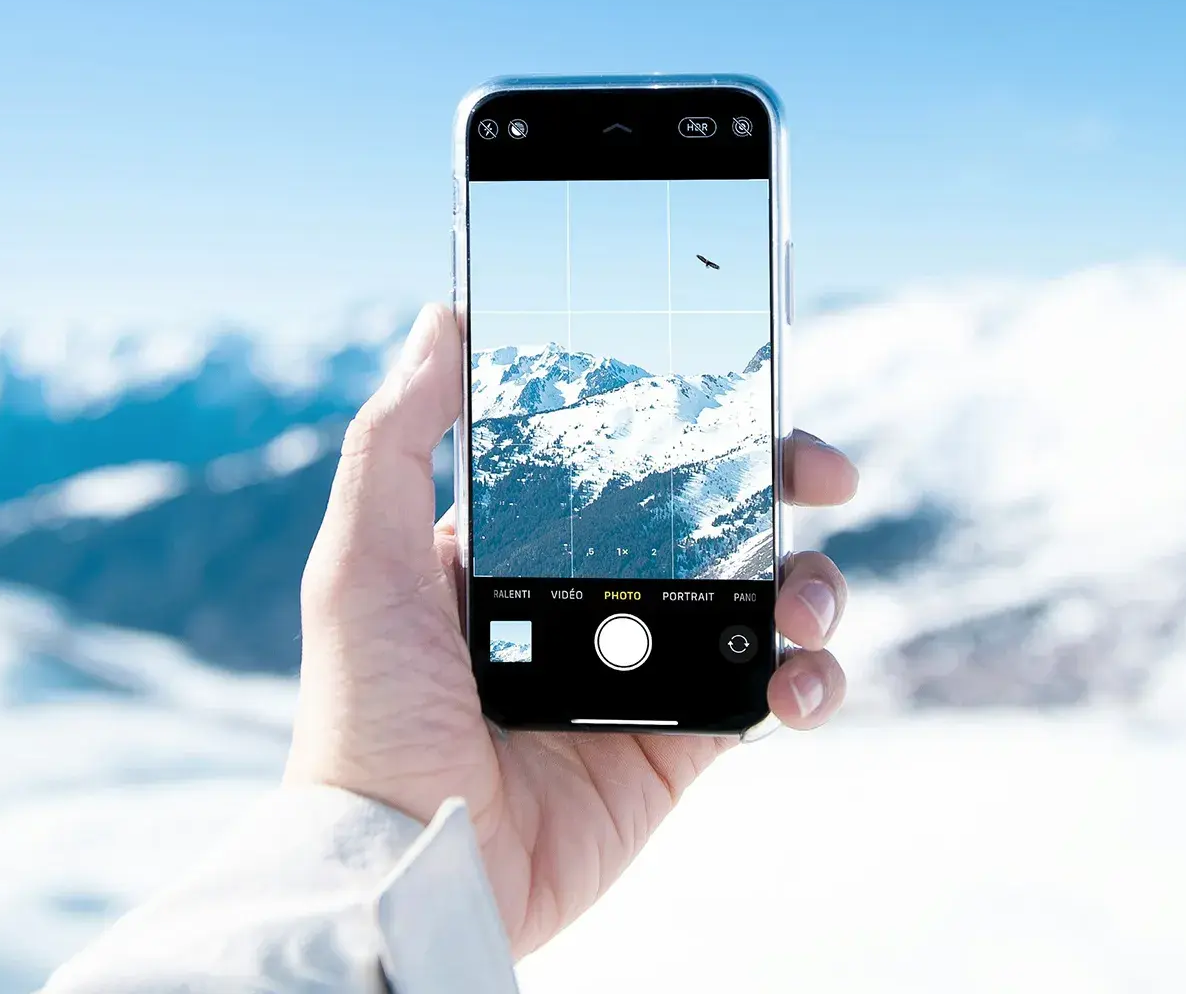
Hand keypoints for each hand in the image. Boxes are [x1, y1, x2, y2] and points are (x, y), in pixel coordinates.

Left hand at [285, 304, 857, 956]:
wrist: (408, 864)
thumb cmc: (369, 712)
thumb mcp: (361, 560)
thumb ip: (396, 440)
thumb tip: (440, 322)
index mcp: (530, 542)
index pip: (630, 457)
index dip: (693, 420)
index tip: (744, 390)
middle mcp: (597, 593)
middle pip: (717, 514)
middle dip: (784, 482)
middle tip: (825, 473)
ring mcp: (647, 667)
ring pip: (763, 596)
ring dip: (814, 583)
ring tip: (806, 604)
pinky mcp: (683, 741)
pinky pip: (770, 692)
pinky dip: (811, 680)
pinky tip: (799, 684)